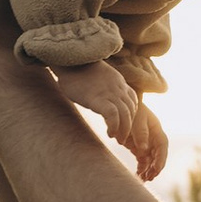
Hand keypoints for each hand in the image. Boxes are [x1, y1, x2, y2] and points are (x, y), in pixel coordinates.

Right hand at [45, 56, 165, 174]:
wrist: (68, 62)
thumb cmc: (76, 71)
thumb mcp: (97, 78)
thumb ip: (103, 86)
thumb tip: (97, 94)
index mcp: (118, 82)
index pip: (133, 100)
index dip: (130, 115)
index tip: (123, 125)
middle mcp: (117, 87)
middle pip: (132, 110)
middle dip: (129, 126)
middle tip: (122, 139)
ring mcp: (109, 93)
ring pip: (125, 114)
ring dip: (124, 130)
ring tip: (118, 139)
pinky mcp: (98, 99)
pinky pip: (113, 115)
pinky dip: (114, 126)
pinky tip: (110, 133)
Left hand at [123, 98, 168, 183]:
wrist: (121, 106)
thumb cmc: (131, 110)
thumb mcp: (137, 119)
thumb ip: (141, 133)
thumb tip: (144, 150)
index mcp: (156, 130)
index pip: (162, 146)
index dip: (161, 158)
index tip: (156, 168)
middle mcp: (153, 139)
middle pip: (158, 156)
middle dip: (155, 168)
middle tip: (150, 177)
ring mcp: (146, 145)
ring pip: (150, 161)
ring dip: (148, 171)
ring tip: (142, 180)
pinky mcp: (138, 149)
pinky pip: (142, 162)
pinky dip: (141, 170)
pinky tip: (138, 177)